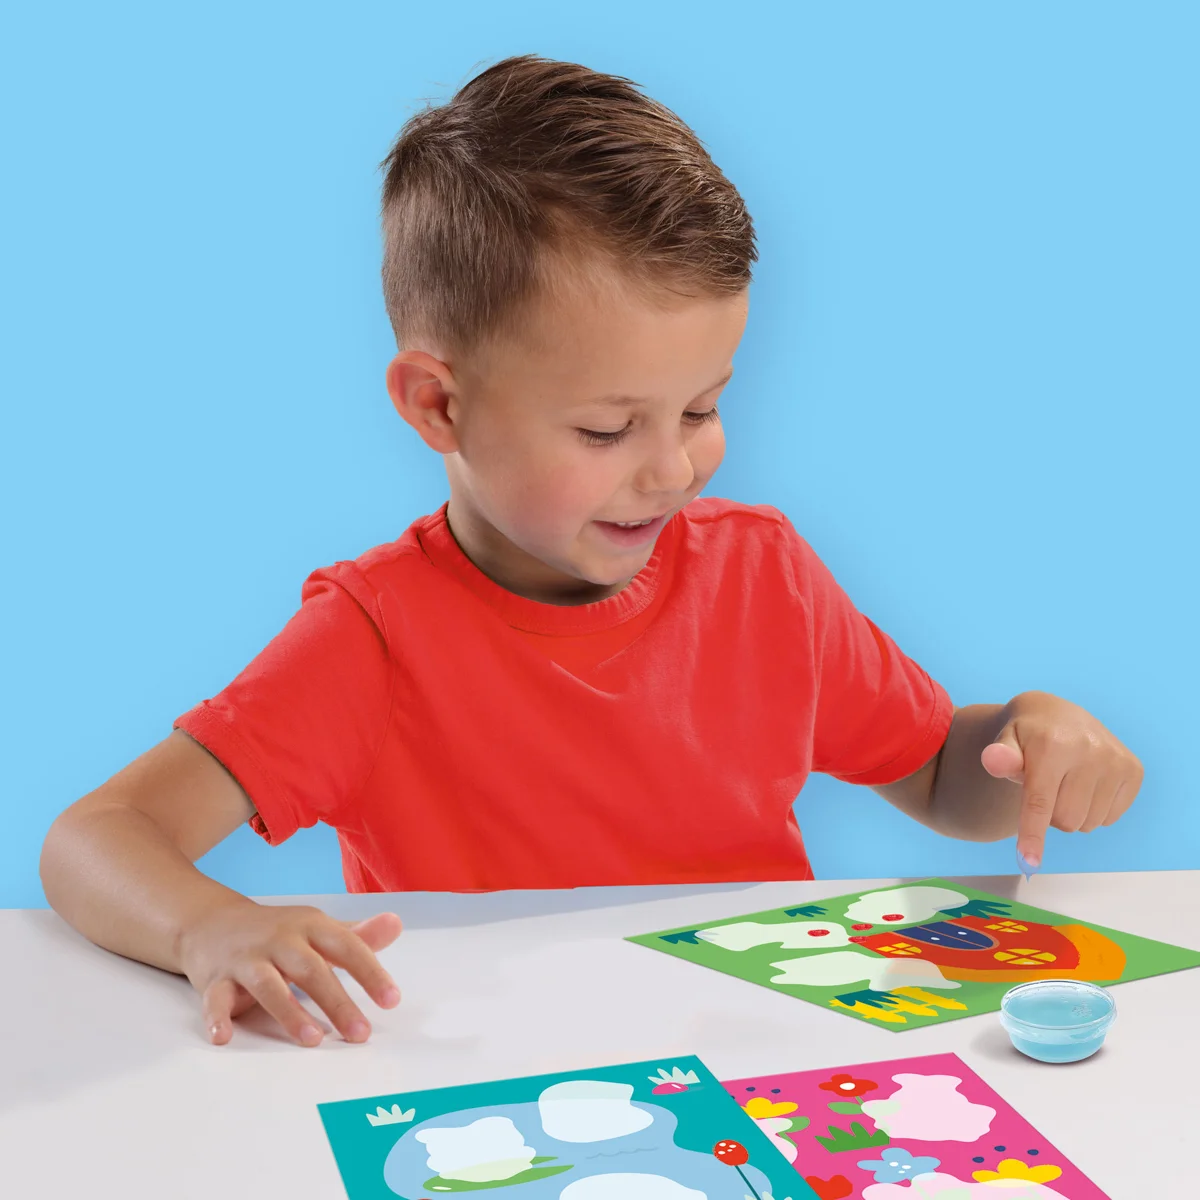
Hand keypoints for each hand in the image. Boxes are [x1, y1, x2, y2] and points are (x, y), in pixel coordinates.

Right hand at [178, 900, 402, 1046]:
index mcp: (311, 926)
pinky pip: (215, 998)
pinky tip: (223, 1036)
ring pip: (268, 984)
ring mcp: (247, 957)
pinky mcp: (216, 977)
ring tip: (313, 1039)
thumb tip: (396, 924)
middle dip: (337, 1002)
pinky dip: (217, 1017)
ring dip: (290, 1012)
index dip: (370, 972)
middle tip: (360, 1033)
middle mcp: (280, 939)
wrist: (213, 922)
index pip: (347, 946)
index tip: (391, 1000)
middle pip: (311, 969)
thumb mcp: (318, 930)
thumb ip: (358, 935)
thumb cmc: (278, 934)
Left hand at [980, 691, 1142, 869]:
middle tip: (1045, 787)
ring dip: (1071, 813)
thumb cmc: (1025, 735)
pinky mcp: (1133, 770)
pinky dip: (1093, 810)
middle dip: (1050, 814)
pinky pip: (1109, 818)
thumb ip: (998, 756)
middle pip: (1065, 821)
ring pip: (1088, 824)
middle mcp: (1090, 750)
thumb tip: (994, 761)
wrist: (1058, 714)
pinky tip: (1085, 783)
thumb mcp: (1004, 739)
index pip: (1041, 801)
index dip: (1033, 835)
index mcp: (1052, 744)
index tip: (1029, 864)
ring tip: (1064, 783)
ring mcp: (1116, 760)